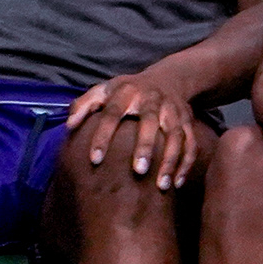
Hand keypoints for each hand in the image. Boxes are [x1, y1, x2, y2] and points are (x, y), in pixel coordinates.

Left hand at [63, 68, 205, 191]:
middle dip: (145, 147)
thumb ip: (84, 104)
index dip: (103, 136)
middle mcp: (153, 100)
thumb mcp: (104, 89)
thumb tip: (70, 126)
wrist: (170, 78)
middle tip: (138, 171)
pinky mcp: (188, 122)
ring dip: (170, 160)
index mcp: (127, 93)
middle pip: (150, 123)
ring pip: (176, 136)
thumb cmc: (128, 90)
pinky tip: (178, 183)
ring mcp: (174, 111)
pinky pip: (192, 143)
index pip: (112, 114)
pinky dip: (187, 163)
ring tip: (161, 185)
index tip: (95, 160)